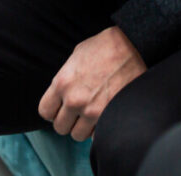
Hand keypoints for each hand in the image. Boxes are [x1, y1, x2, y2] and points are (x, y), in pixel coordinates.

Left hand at [37, 26, 145, 140]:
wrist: (134, 44)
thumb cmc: (107, 45)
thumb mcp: (78, 54)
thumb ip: (66, 77)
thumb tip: (61, 92)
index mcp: (62, 82)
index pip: (45, 112)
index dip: (53, 110)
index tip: (61, 107)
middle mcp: (74, 100)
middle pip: (60, 127)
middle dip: (69, 120)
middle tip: (79, 109)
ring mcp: (92, 110)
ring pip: (78, 134)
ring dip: (84, 126)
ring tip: (93, 111)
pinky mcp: (109, 115)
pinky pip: (97, 134)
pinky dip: (99, 127)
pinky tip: (104, 113)